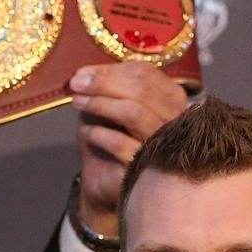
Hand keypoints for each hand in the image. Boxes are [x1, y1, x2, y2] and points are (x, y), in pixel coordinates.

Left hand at [69, 61, 186, 236]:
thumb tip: (82, 73)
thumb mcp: (104, 105)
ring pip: (134, 113)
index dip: (109, 71)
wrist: (102, 180)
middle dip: (102, 84)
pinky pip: (122, 144)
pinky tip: (87, 133)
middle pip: (141, 90)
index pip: (145, 74)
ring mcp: (165, 144)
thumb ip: (101, 85)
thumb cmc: (107, 139)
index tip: (80, 74)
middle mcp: (175, 119)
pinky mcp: (148, 168)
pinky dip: (99, 134)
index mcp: (170, 98)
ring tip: (78, 104)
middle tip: (75, 85)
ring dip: (100, 104)